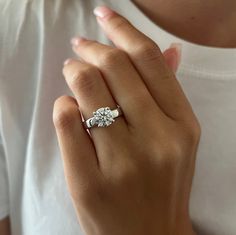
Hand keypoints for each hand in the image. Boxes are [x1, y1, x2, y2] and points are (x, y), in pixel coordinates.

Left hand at [53, 6, 199, 234]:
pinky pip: (66, 120)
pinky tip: (70, 109)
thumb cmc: (163, 184)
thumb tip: (169, 50)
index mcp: (182, 125)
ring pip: (86, 87)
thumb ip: (168, 92)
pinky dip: (63, 105)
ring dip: (74, 71)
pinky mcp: (89, 181)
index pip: (148, 59)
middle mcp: (157, 139)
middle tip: (81, 46)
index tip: (105, 16)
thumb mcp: (177, 138)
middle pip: (115, 66)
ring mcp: (122, 162)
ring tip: (73, 71)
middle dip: (91, 47)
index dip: (123, 29)